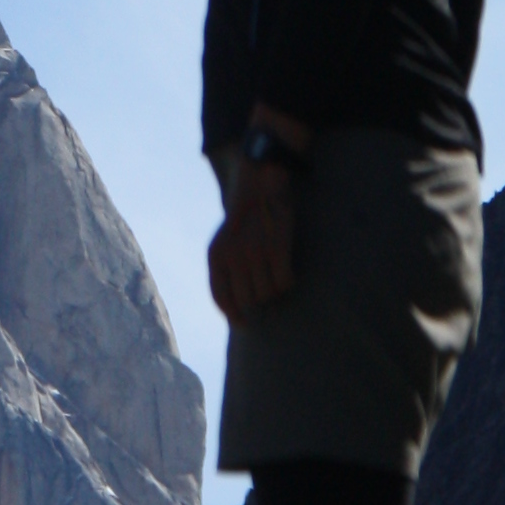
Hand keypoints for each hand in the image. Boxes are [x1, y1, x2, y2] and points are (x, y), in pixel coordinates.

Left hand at [207, 151, 300, 321]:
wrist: (259, 180)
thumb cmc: (244, 215)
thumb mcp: (224, 239)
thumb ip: (226, 267)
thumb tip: (235, 304)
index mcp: (215, 255)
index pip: (220, 297)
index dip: (232, 314)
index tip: (243, 323)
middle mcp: (232, 257)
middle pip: (248, 301)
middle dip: (259, 301)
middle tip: (267, 292)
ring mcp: (254, 253)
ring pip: (268, 294)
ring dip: (275, 289)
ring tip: (275, 272)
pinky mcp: (277, 248)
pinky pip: (285, 282)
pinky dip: (288, 281)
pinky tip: (288, 271)